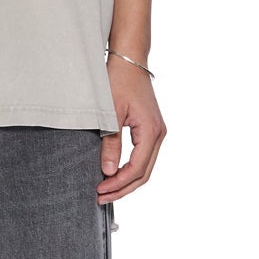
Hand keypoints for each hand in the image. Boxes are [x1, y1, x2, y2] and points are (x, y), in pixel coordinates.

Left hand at [98, 54, 165, 206]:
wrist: (129, 60)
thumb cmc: (118, 80)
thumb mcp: (110, 112)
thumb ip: (110, 143)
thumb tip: (109, 171)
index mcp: (151, 131)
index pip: (136, 168)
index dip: (118, 183)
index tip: (99, 190)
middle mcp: (158, 134)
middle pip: (143, 173)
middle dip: (122, 188)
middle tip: (101, 197)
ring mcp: (157, 132)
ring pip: (145, 167)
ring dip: (126, 181)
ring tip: (106, 190)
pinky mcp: (150, 129)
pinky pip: (143, 157)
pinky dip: (130, 169)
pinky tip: (114, 174)